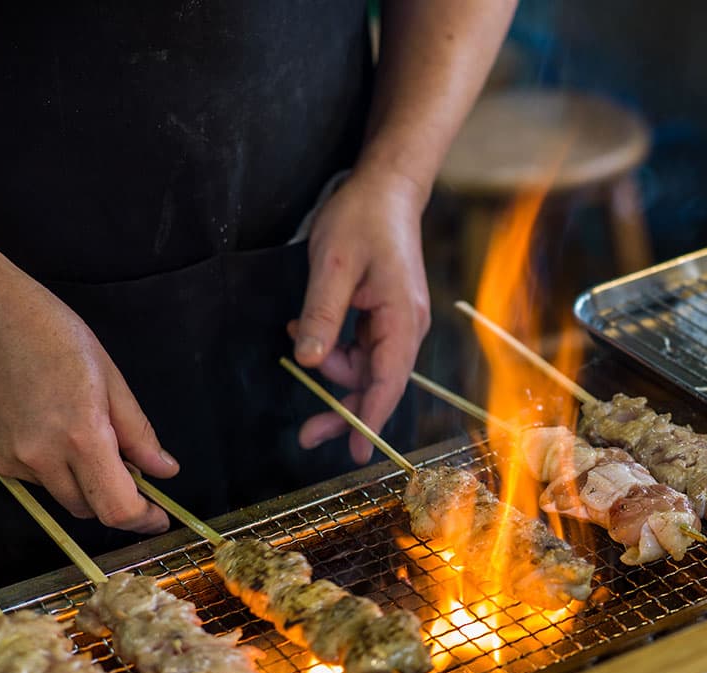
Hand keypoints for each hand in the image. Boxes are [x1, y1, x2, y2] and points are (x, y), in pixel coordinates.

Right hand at [0, 248, 177, 532]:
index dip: (143, 520)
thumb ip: (139, 434)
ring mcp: (12, 460)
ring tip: (91, 439)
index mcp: (81, 436)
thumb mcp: (113, 380)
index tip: (159, 517)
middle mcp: (41, 457)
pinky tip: (56, 432)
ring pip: (64, 497)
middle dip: (118, 500)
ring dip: (87, 485)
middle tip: (134, 472)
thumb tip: (164, 471)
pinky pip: (37, 481)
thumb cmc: (57, 337)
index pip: (117, 508)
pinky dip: (57, 470)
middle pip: (91, 510)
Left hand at [291, 164, 430, 463]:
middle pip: (378, 383)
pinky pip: (361, 347)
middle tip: (306, 434)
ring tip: (298, 334)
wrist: (385, 187)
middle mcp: (407, 326)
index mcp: (403, 317)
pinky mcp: (386, 315)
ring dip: (332, 366)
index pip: (388, 381)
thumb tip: (313, 363)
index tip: (356, 452)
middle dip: (344, 407)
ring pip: (366, 367)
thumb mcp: (334, 265)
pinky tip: (308, 328)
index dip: (370, 418)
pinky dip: (335, 347)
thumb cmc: (362, 219)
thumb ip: (324, 315)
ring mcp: (398, 322)